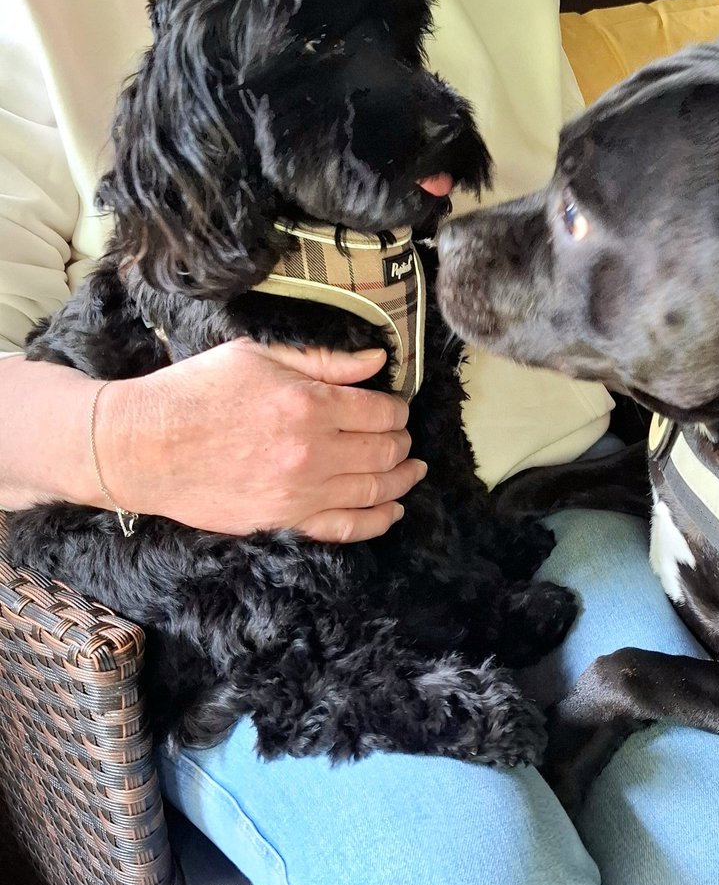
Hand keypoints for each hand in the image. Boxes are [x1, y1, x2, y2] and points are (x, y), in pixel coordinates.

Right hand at [94, 339, 426, 540]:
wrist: (140, 446)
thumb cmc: (194, 392)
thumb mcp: (258, 356)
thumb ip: (324, 361)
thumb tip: (377, 360)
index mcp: (309, 404)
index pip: (381, 411)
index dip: (397, 409)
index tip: (394, 407)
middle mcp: (313, 451)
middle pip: (385, 450)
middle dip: (401, 442)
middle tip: (401, 437)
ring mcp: (301, 492)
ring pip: (375, 490)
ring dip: (402, 480)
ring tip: (412, 471)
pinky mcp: (284, 522)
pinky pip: (346, 528)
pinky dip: (378, 521)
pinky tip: (392, 511)